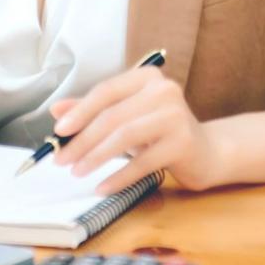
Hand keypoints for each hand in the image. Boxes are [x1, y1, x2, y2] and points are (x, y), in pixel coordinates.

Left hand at [49, 68, 222, 194]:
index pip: (105, 92)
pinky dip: (119, 176)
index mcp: (146, 77)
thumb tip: (57, 111)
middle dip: (82, 140)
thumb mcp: (126, 117)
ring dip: (96, 156)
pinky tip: (103, 186)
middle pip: (112, 116)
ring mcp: (176, 115)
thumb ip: (93, 111)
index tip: (58, 131)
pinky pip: (143, 162)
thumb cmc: (160, 133)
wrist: (207, 152)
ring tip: (78, 172)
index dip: (79, 111)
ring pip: (124, 136)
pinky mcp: (183, 142)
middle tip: (61, 159)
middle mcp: (164, 90)